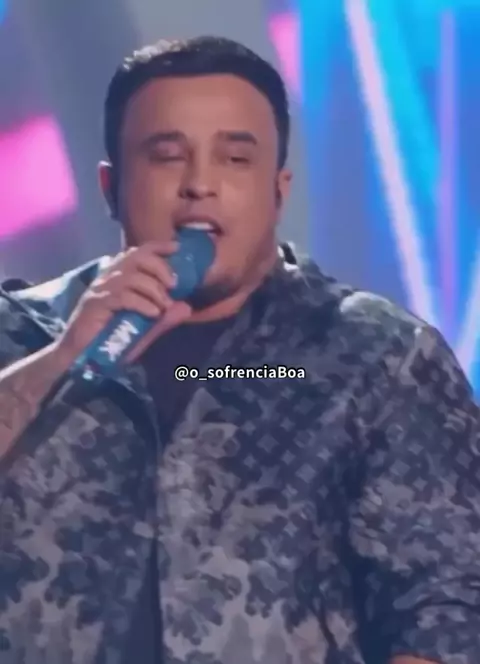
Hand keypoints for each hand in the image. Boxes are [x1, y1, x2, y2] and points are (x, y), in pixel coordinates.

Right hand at [55, 241, 192, 364]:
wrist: (80, 356)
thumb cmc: (110, 340)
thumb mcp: (144, 329)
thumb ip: (164, 318)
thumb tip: (187, 307)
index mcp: (118, 277)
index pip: (138, 252)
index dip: (158, 247)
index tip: (177, 248)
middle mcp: (108, 277)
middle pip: (137, 257)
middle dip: (160, 268)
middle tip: (173, 286)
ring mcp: (100, 289)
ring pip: (132, 276)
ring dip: (154, 290)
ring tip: (162, 307)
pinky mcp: (96, 303)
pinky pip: (124, 296)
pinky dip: (143, 303)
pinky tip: (152, 314)